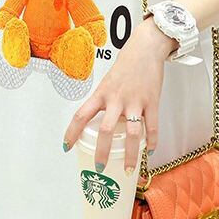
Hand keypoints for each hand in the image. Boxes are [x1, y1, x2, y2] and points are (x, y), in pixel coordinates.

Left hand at [62, 17, 177, 175]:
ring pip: (132, 134)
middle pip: (105, 130)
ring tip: (127, 169)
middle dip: (101, 152)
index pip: (80, 115)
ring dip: (129, 155)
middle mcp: (116, 99)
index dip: (71, 132)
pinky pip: (153, 127)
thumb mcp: (107, 83)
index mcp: (101, 94)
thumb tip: (98, 124)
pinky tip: (149, 151)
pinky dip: (152, 142)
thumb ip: (104, 102)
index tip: (65, 147)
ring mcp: (135, 101)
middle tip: (99, 168)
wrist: (145, 49)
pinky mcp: (152, 102)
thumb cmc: (125, 66)